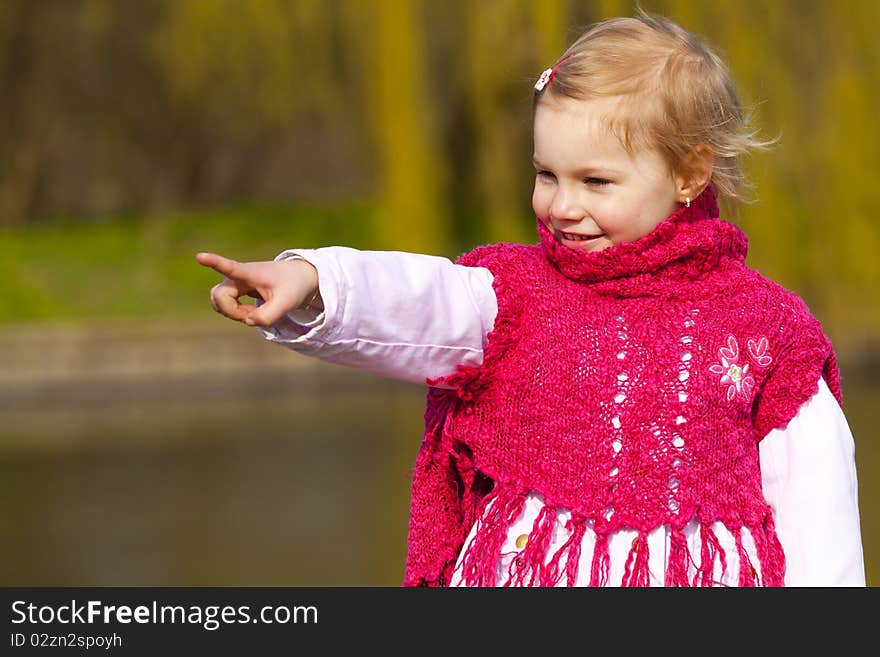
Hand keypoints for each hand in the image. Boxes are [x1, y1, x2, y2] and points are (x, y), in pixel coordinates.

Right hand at [195, 252, 319, 326]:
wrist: (296, 279)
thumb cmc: (292, 287)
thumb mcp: (287, 303)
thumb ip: (268, 316)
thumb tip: (248, 321)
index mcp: (249, 273)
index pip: (229, 267)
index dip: (214, 262)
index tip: (199, 256)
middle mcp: (237, 276)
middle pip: (218, 296)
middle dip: (232, 312)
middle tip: (252, 315)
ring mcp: (233, 283)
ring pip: (219, 303)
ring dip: (235, 313)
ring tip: (255, 312)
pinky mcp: (233, 291)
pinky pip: (225, 307)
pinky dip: (237, 314)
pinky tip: (252, 312)